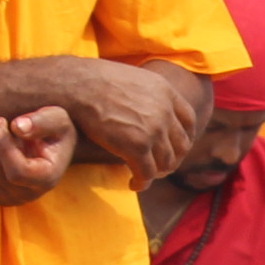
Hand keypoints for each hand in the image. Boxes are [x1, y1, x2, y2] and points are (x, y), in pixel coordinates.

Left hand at [0, 106, 75, 205]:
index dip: (3, 146)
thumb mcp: (57, 119)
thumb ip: (42, 121)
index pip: (17, 171)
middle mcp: (28, 194)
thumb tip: (17, 127)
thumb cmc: (55, 130)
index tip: (2, 122)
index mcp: (47, 178)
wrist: (52, 145)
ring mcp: (9, 197)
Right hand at [68, 61, 202, 187]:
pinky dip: (142, 183)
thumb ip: (148, 96)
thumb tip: (146, 111)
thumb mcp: (133, 80)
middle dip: (172, 160)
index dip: (185, 138)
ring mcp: (153, 130)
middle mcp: (165, 111)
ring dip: (156, 173)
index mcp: (165, 91)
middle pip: (181, 145)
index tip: (175, 148)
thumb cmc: (94, 81)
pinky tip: (133, 184)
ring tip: (144, 176)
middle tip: (159, 168)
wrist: (76, 85)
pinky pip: (147, 173)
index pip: (189, 121)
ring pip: (166, 163)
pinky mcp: (137, 147)